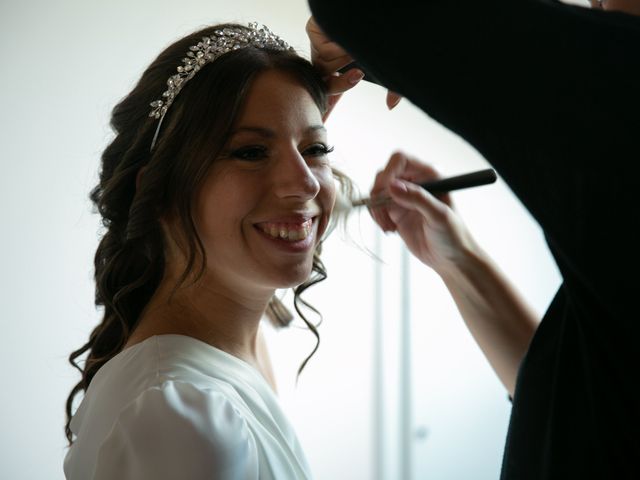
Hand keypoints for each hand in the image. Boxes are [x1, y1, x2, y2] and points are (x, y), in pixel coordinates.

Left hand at [305, 17, 401, 119]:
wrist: (376, 11)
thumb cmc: (379, 36)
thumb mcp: (384, 66)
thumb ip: (391, 87)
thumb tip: (391, 106)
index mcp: (337, 64)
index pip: (330, 84)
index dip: (342, 85)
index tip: (359, 75)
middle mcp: (325, 54)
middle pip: (325, 76)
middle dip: (342, 77)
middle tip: (358, 70)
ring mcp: (317, 42)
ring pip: (325, 63)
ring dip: (344, 57)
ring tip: (354, 45)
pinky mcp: (313, 30)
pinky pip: (323, 51)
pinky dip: (338, 47)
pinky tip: (347, 35)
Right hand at [369, 152, 478, 272]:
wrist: (451, 258)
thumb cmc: (453, 235)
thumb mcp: (439, 216)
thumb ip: (417, 198)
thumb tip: (392, 186)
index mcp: (429, 176)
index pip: (401, 160)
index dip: (389, 172)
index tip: (386, 190)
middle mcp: (414, 183)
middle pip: (384, 175)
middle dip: (379, 194)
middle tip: (384, 213)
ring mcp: (403, 198)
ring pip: (377, 192)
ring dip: (377, 209)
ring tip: (388, 227)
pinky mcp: (396, 212)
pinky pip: (377, 208)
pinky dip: (377, 218)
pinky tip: (390, 230)